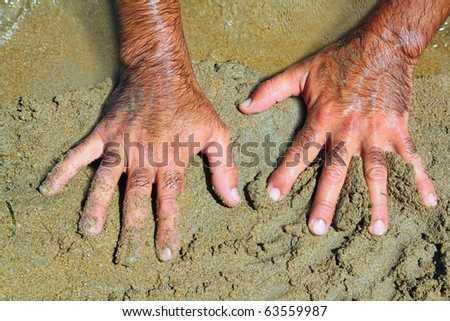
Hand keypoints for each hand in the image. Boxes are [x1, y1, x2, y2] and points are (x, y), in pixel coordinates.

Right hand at [40, 68, 239, 262]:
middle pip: (136, 197)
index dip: (167, 227)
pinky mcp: (104, 132)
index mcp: (172, 159)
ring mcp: (122, 144)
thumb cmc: (191, 104)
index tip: (165, 252)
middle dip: (132, 228)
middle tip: (125, 256)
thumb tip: (233, 201)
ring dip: (96, 206)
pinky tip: (49, 189)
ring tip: (88, 231)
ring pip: (106, 180)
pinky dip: (64, 169)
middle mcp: (145, 155)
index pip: (169, 200)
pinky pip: (80, 153)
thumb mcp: (216, 132)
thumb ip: (224, 167)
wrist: (161, 72)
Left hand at [239, 27, 436, 235]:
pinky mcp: (398, 129)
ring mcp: (375, 131)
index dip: (285, 174)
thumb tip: (243, 107)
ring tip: (375, 229)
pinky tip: (427, 201)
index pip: (300, 151)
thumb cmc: (339, 60)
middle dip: (326, 200)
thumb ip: (270, 91)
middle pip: (335, 170)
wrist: (381, 46)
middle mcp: (347, 130)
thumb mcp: (300, 73)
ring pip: (375, 172)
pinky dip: (421, 178)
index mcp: (322, 118)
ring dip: (376, 201)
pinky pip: (411, 157)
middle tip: (317, 228)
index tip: (273, 196)